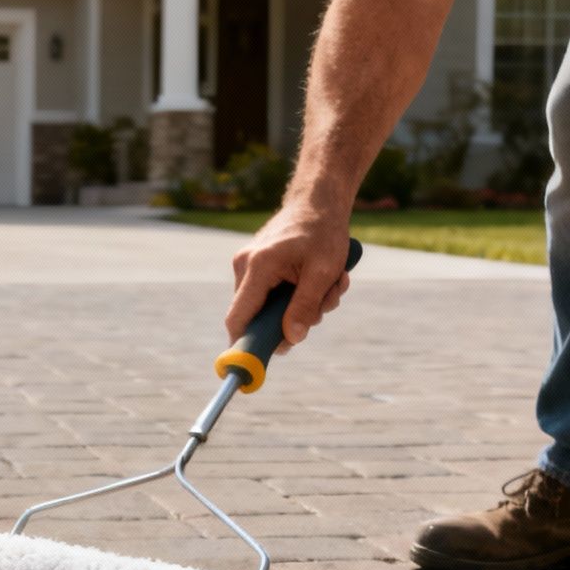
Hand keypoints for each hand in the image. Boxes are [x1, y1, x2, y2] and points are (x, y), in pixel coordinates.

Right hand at [225, 203, 352, 350]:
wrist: (319, 200)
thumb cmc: (323, 232)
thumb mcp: (323, 272)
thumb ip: (305, 307)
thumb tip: (291, 339)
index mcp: (258, 267)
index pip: (239, 318)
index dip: (244, 345)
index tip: (250, 368)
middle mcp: (245, 266)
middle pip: (256, 317)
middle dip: (291, 322)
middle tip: (323, 308)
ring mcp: (248, 265)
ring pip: (268, 307)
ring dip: (301, 307)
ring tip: (330, 285)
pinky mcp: (257, 266)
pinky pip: (272, 295)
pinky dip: (296, 295)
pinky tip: (319, 280)